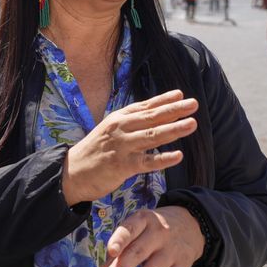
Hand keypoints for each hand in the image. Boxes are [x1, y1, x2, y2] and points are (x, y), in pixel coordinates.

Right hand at [62, 90, 197, 205]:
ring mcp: (122, 147)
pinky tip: (178, 156)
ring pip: (152, 136)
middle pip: (152, 117)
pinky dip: (163, 159)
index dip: (164, 100)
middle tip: (194, 104)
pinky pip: (147, 162)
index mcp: (119, 118)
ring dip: (174, 129)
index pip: (145, 106)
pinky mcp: (122, 166)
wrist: (72, 172)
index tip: (181, 94)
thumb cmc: (96, 150)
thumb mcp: (110, 129)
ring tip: (192, 124)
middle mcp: (121, 129)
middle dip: (175, 110)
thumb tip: (155, 111)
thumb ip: (131, 121)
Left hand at [101, 206, 204, 266]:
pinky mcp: (183, 264)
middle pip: (138, 252)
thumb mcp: (140, 226)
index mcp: (144, 220)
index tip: (111, 251)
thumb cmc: (156, 227)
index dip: (120, 240)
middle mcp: (158, 233)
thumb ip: (121, 246)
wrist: (191, 223)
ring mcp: (172, 250)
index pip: (130, 229)